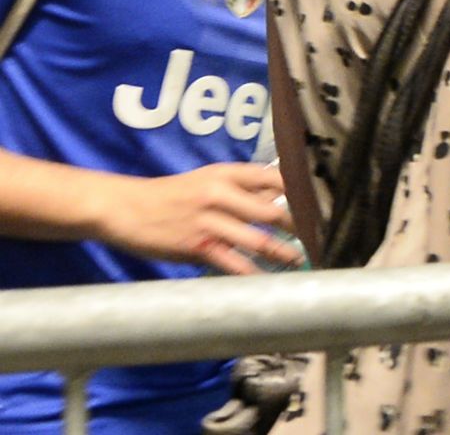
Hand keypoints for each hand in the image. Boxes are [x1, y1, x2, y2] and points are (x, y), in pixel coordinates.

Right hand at [94, 163, 300, 274]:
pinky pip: (233, 263)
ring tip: (300, 261)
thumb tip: (281, 196)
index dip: (301, 193)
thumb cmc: (171, 195)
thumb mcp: (207, 180)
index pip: (275, 178)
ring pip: (258, 240)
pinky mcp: (197, 246)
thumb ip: (242, 188)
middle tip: (319, 238)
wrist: (124, 208)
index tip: (321, 206)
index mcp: (226, 173)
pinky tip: (268, 281)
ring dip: (284, 253)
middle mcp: (220, 194)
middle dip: (299, 227)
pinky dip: (253, 274)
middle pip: (273, 211)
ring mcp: (209, 221)